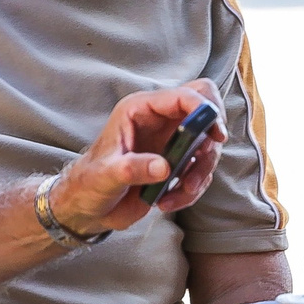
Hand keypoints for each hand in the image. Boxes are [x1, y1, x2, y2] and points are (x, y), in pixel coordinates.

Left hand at [50, 80, 226, 236]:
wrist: (88, 207)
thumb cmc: (89, 183)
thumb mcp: (105, 176)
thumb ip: (133, 168)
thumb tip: (164, 167)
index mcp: (140, 110)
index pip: (183, 96)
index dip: (204, 109)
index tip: (215, 135)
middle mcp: (159, 121)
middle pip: (205, 110)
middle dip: (211, 136)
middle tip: (203, 161)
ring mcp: (171, 141)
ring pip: (207, 144)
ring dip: (201, 171)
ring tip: (180, 192)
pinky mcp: (177, 163)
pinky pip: (200, 169)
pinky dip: (193, 188)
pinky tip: (168, 201)